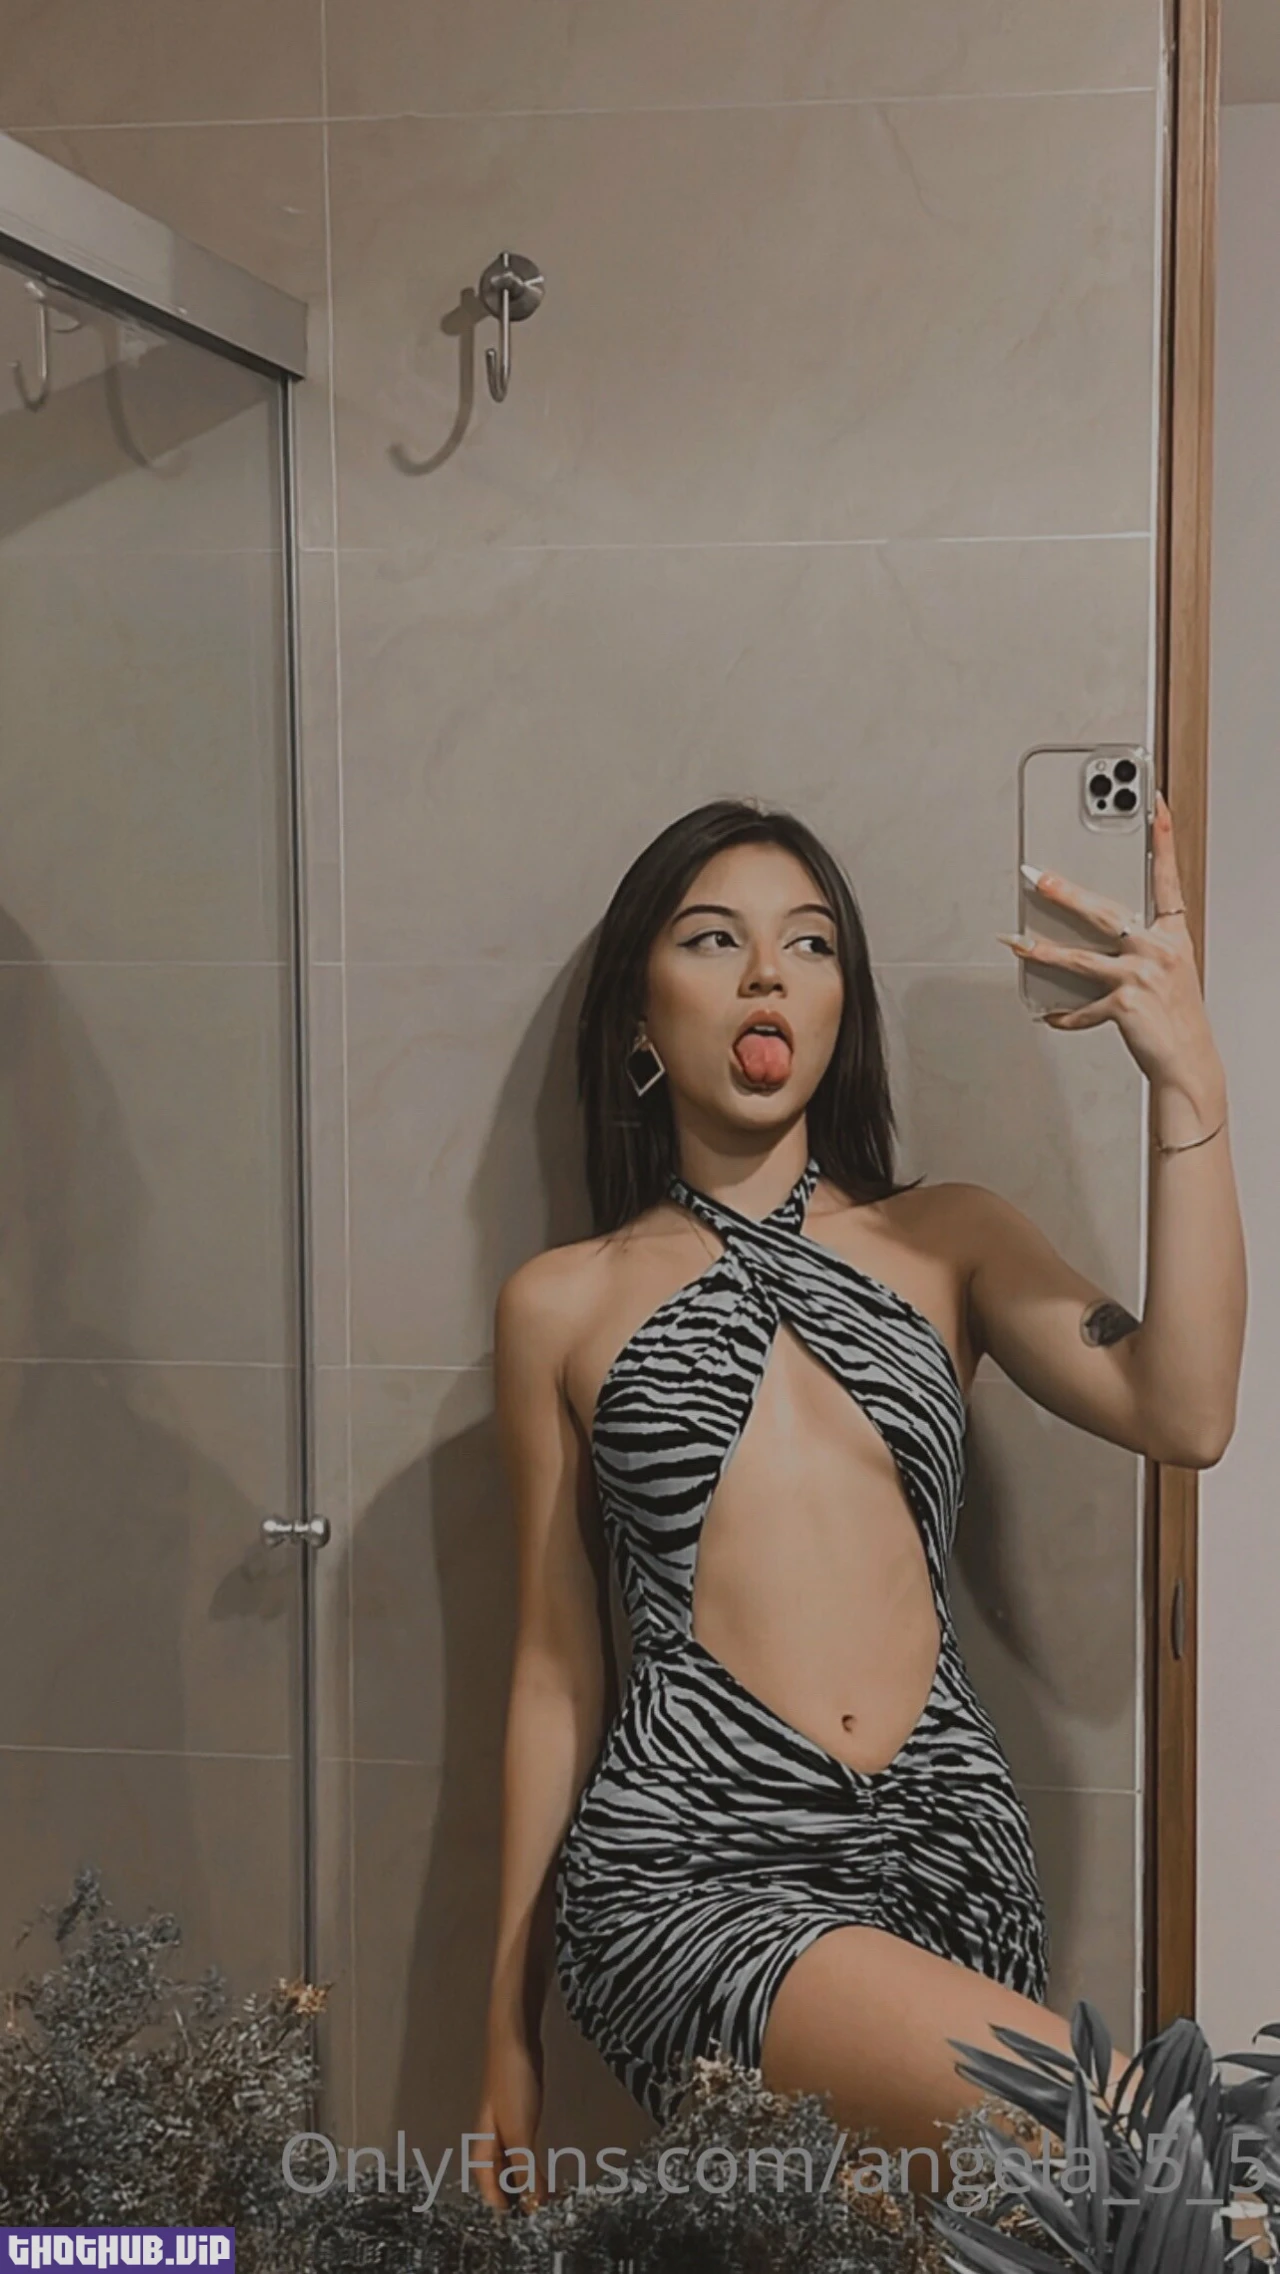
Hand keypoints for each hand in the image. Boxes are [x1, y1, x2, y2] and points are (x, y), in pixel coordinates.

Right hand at [472, 2032, 546, 2215]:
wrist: (514, 2037)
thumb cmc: (511, 2081)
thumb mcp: (520, 2131)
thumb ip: (525, 2168)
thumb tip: (533, 2203)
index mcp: (483, 2145)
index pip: (488, 2187)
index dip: (504, 2206)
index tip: (524, 2221)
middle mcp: (489, 2137)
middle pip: (497, 2176)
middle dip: (515, 2194)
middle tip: (538, 2208)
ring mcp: (503, 2122)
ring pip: (510, 2160)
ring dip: (525, 2176)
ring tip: (544, 2192)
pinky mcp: (518, 2109)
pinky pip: (521, 2144)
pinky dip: (531, 2158)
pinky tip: (541, 2161)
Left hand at [997, 789, 1223, 1098]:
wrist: (1187, 1061)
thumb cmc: (1175, 1017)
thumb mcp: (1168, 973)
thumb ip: (1137, 949)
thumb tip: (1088, 941)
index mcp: (1172, 936)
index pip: (1168, 880)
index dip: (1164, 842)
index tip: (1156, 808)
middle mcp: (1158, 951)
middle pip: (1106, 913)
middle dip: (1069, 895)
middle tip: (1040, 878)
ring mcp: (1142, 976)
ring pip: (1081, 958)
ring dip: (1045, 951)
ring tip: (1018, 943)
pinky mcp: (1125, 1004)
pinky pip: (1083, 1006)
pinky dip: (1065, 1015)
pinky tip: (1051, 1016)